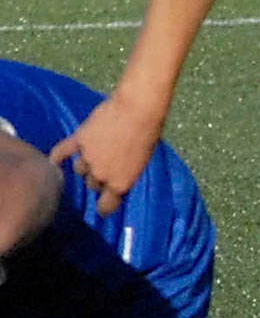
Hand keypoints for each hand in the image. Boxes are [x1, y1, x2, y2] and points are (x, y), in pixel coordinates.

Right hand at [48, 91, 165, 216]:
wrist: (138, 110)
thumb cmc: (149, 134)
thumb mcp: (142, 162)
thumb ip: (126, 174)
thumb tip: (116, 179)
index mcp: (120, 184)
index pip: (105, 206)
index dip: (105, 207)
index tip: (104, 205)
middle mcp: (101, 175)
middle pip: (92, 184)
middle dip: (99, 178)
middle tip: (107, 165)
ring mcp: (87, 158)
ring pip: (79, 169)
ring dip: (86, 165)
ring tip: (95, 153)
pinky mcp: (79, 139)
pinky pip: (62, 151)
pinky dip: (57, 157)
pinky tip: (53, 161)